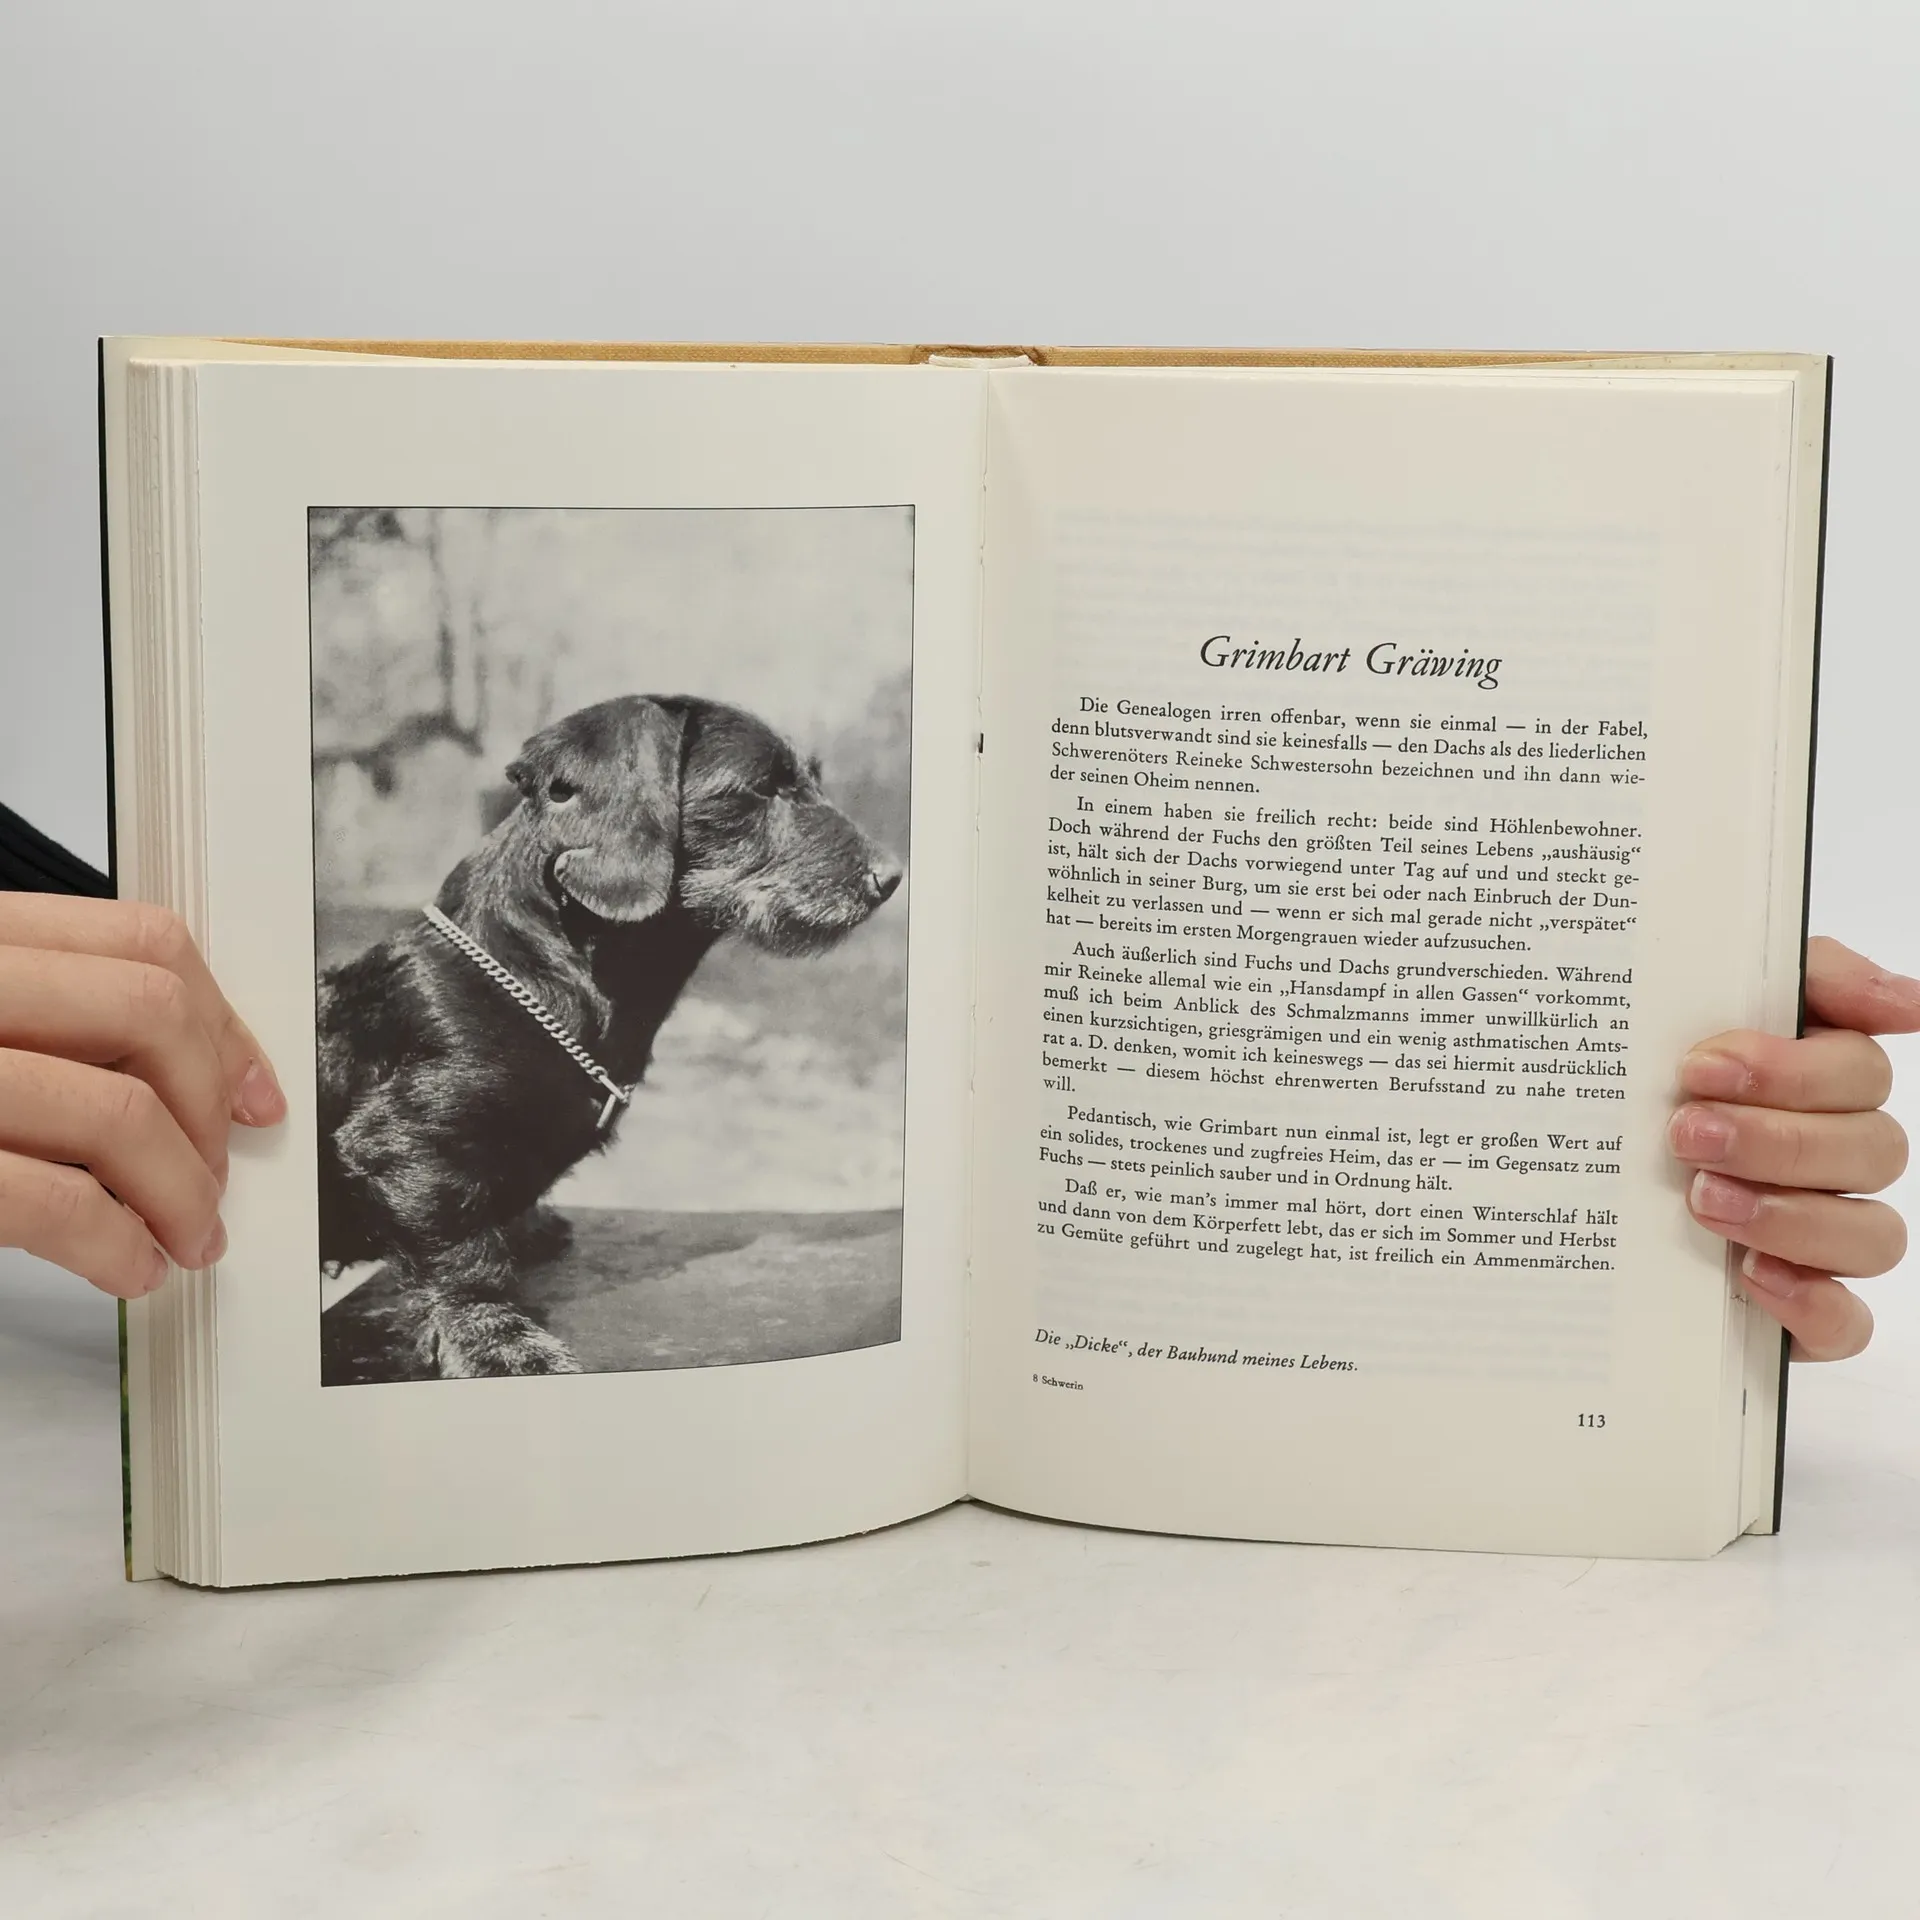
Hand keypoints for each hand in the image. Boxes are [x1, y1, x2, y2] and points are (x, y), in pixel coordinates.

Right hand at [0, 895, 284, 1298]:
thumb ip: (62, 1026)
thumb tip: (212, 1087)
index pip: (142, 943)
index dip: (223, 1024)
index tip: (256, 1099)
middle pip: (149, 1013)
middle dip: (206, 1109)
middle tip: (212, 1180)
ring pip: (118, 1110)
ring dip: (180, 1193)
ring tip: (186, 1239)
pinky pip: (57, 1203)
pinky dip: (116, 1246)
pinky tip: (129, 1268)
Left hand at [1670, 937, 1917, 1360]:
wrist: (1544, 1164)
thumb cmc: (1634, 1075)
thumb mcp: (1688, 1000)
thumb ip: (1802, 976)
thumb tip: (1904, 1001)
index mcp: (1813, 1083)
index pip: (1860, 1072)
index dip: (1791, 1071)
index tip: (1702, 1065)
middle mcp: (1828, 1159)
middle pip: (1872, 1150)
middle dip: (1776, 1139)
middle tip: (1684, 1132)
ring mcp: (1818, 1239)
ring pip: (1872, 1235)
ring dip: (1791, 1215)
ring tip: (1700, 1200)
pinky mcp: (1794, 1310)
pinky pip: (1846, 1325)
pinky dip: (1813, 1305)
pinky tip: (1752, 1275)